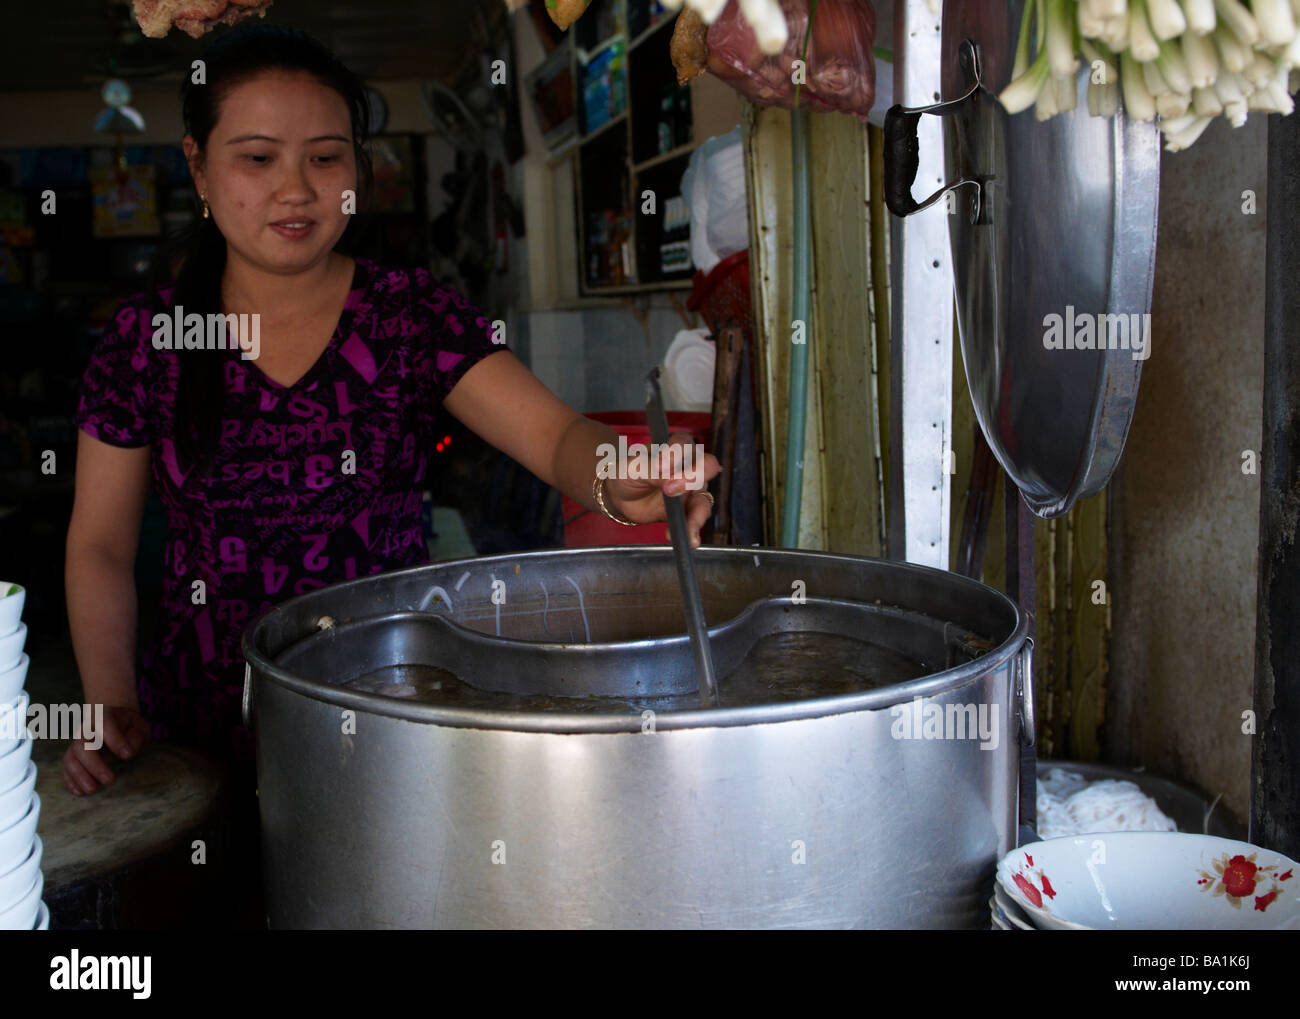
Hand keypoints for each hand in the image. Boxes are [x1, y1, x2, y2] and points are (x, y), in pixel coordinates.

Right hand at [62, 705, 151, 795]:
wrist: (114, 722)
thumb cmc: (129, 726)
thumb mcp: (139, 726)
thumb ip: (136, 737)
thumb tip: (127, 754)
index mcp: (104, 716)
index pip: (104, 724)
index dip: (115, 740)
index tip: (127, 756)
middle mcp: (86, 730)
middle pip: (82, 746)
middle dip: (94, 765)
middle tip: (110, 780)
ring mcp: (77, 743)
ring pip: (71, 759)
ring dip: (80, 776)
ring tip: (92, 790)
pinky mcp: (73, 757)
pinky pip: (66, 769)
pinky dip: (71, 781)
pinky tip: (80, 792)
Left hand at [604, 431, 721, 547]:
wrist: (620, 495)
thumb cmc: (627, 473)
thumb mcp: (633, 468)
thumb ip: (652, 471)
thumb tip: (670, 480)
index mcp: (674, 447)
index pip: (684, 443)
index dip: (676, 452)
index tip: (660, 465)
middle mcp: (689, 466)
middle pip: (707, 466)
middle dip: (693, 477)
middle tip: (670, 490)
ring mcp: (691, 489)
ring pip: (704, 499)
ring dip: (698, 514)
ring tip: (687, 528)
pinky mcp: (688, 510)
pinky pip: (696, 519)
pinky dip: (692, 530)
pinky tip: (686, 540)